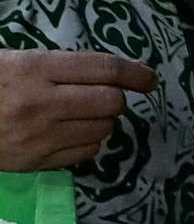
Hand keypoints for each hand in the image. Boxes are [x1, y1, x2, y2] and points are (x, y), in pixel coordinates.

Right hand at [0, 49, 152, 169]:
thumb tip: (111, 73)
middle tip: (106, 96)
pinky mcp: (33, 162)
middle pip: (109, 102)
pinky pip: (84, 154)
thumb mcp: (15, 61)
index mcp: (34, 69)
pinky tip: (72, 134)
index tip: (149, 78)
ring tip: (83, 115)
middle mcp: (40, 103)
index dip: (134, 73)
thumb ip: (59, 66)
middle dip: (116, 98)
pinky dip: (88, 143)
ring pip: (101, 130)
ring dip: (102, 121)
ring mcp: (37, 136)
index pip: (103, 69)